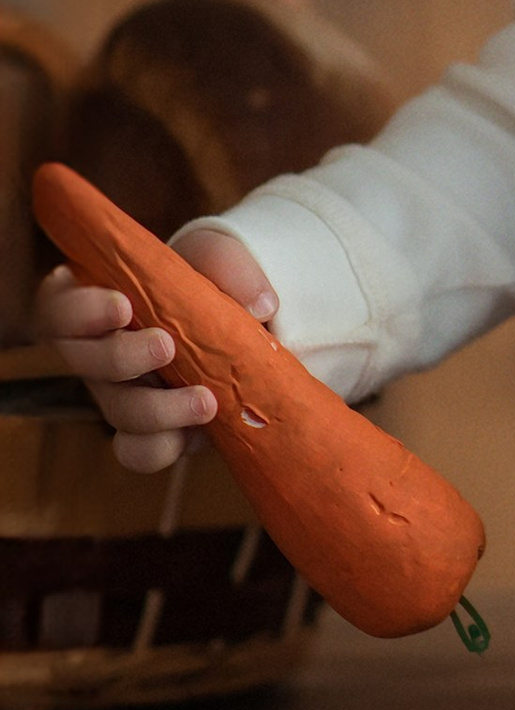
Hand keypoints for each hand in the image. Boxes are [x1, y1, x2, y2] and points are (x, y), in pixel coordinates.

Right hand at [32, 227, 276, 473]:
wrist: (241, 324)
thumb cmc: (211, 280)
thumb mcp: (219, 258)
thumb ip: (232, 268)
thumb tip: (259, 305)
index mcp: (99, 300)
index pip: (60, 307)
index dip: (80, 311)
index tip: (122, 306)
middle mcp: (99, 350)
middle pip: (81, 362)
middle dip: (119, 357)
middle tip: (165, 345)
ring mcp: (120, 394)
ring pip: (116, 412)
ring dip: (157, 410)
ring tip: (205, 401)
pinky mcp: (149, 430)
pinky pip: (138, 451)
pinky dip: (163, 447)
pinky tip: (198, 436)